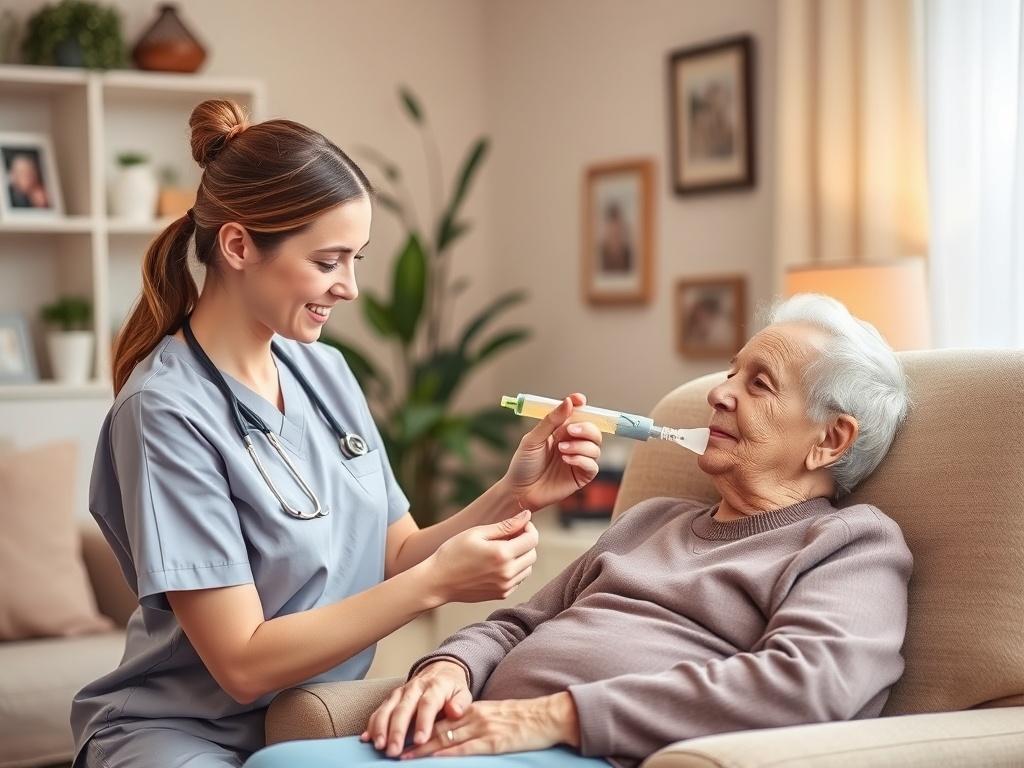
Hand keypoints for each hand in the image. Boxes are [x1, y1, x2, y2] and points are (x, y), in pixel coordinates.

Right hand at [361, 660, 472, 756]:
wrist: (440, 670)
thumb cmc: (451, 688)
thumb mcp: (462, 692)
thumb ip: (460, 703)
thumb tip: (455, 711)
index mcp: (434, 687)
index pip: (427, 704)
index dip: (423, 722)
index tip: (420, 741)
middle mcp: (414, 688)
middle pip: (403, 708)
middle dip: (397, 731)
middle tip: (394, 750)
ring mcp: (400, 693)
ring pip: (387, 709)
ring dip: (381, 728)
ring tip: (379, 746)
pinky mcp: (391, 698)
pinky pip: (379, 710)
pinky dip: (372, 724)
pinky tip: (366, 738)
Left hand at [398, 693, 579, 758]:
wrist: (548, 716)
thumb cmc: (523, 719)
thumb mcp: (494, 715)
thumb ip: (473, 722)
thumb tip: (453, 733)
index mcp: (472, 709)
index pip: (438, 718)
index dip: (417, 726)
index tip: (399, 733)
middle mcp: (473, 716)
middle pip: (436, 728)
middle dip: (412, 738)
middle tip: (391, 747)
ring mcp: (483, 728)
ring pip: (446, 738)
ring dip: (423, 748)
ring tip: (403, 755)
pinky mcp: (494, 742)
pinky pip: (466, 748)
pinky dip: (447, 754)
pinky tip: (433, 758)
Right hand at [425, 510, 537, 603]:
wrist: (437, 581)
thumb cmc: (453, 552)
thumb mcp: (477, 533)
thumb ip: (505, 525)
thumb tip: (527, 515)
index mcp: (502, 554)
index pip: (532, 539)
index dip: (530, 528)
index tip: (519, 525)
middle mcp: (507, 573)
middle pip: (532, 554)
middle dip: (526, 542)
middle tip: (510, 536)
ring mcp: (505, 586)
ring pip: (528, 568)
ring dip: (521, 557)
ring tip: (502, 550)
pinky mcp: (501, 594)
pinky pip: (518, 579)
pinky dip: (514, 570)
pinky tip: (497, 564)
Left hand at [503, 393, 602, 510]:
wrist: (519, 490)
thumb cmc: (523, 464)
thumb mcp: (533, 439)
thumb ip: (551, 420)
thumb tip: (568, 402)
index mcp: (561, 431)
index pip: (577, 414)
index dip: (581, 405)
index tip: (580, 400)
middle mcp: (573, 444)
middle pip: (593, 430)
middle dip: (585, 428)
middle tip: (570, 430)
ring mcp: (579, 460)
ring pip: (595, 447)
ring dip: (580, 445)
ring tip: (561, 450)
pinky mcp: (581, 476)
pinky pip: (593, 465)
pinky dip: (582, 459)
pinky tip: (566, 460)